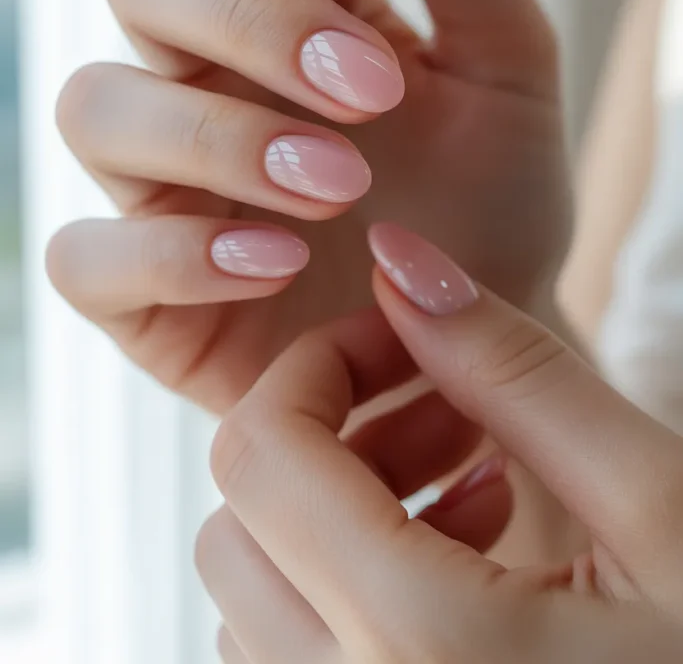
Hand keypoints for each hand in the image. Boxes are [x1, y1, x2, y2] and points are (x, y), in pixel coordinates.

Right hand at [48, 0, 568, 413]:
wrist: (475, 342)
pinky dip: (173, 253)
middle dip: (251, 14)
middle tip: (370, 92)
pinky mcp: (140, 285)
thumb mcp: (506, 63)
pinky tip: (275, 263)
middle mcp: (201, 67)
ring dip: (218, 134)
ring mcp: (160, 176)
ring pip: (96, 104)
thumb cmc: (489, 199)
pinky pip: (87, 253)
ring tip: (338, 183)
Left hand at [197, 224, 682, 662]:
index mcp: (421, 648)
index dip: (321, 363)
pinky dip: (349, 587)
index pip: (263, 455)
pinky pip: (295, 657)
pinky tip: (473, 562)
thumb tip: (399, 261)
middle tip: (452, 409)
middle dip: (330, 436)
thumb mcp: (656, 500)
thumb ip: (514, 372)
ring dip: (340, 512)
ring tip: (478, 483)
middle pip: (238, 522)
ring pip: (255, 593)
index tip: (404, 336)